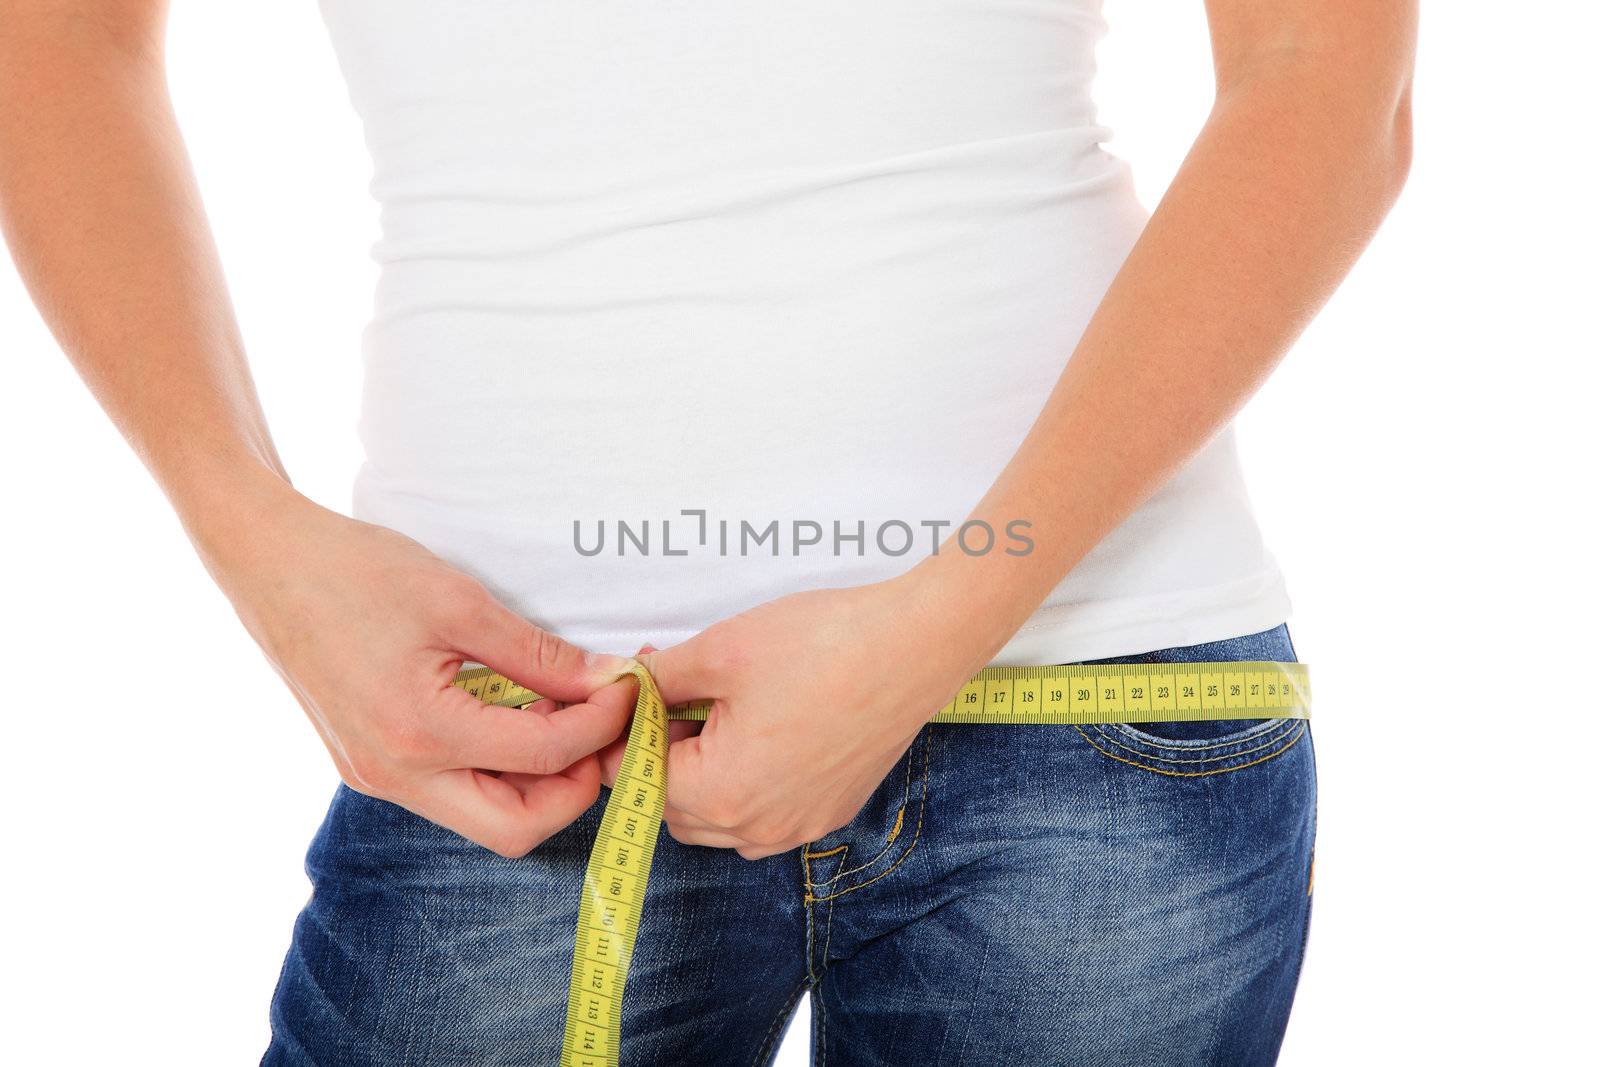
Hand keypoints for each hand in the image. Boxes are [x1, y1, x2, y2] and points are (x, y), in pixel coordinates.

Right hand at [203, 486, 635, 856]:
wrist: (267, 562)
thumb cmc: (356, 570)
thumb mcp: (460, 603)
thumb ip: (538, 654)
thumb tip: (604, 681)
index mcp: (419, 732)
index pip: (543, 757)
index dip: (600, 726)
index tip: (629, 690)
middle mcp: (395, 773)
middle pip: (513, 828)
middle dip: (572, 789)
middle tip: (602, 732)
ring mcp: (376, 777)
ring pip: (481, 817)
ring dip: (535, 782)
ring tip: (563, 717)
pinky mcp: (368, 765)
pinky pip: (450, 791)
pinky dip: (495, 768)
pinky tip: (516, 716)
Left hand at [640, 574, 981, 858]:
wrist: (914, 645)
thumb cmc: (821, 644)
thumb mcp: (720, 650)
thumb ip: (659, 678)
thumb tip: (625, 686)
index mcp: (723, 793)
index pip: (639, 780)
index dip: (629, 732)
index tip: (637, 693)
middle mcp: (760, 828)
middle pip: (675, 809)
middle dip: (663, 757)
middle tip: (676, 696)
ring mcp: (800, 826)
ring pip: (719, 822)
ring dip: (702, 778)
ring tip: (718, 712)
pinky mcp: (831, 812)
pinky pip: (765, 819)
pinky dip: (747, 786)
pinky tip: (761, 731)